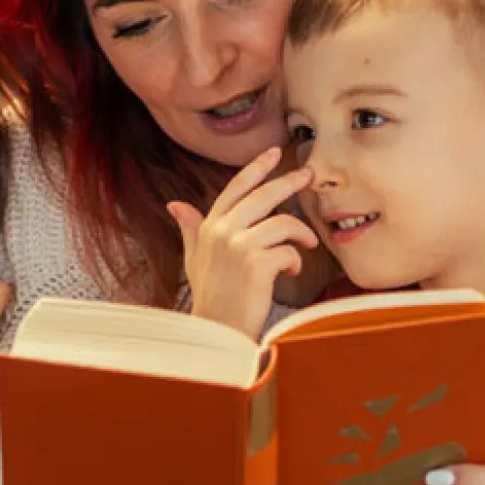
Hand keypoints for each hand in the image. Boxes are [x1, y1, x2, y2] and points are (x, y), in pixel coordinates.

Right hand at [167, 149, 315, 339]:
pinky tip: (292, 272)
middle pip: (264, 195)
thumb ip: (190, 229)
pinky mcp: (257, 264)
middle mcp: (222, 232)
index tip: (273, 153)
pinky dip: (296, 261)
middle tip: (308, 176)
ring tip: (306, 245)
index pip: (235, 188)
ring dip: (301, 234)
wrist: (218, 330)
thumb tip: (175, 206)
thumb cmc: (211, 296)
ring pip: (283, 222)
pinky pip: (289, 250)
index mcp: (210, 227)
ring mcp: (239, 247)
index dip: (255, 168)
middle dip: (289, 181)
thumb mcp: (195, 259)